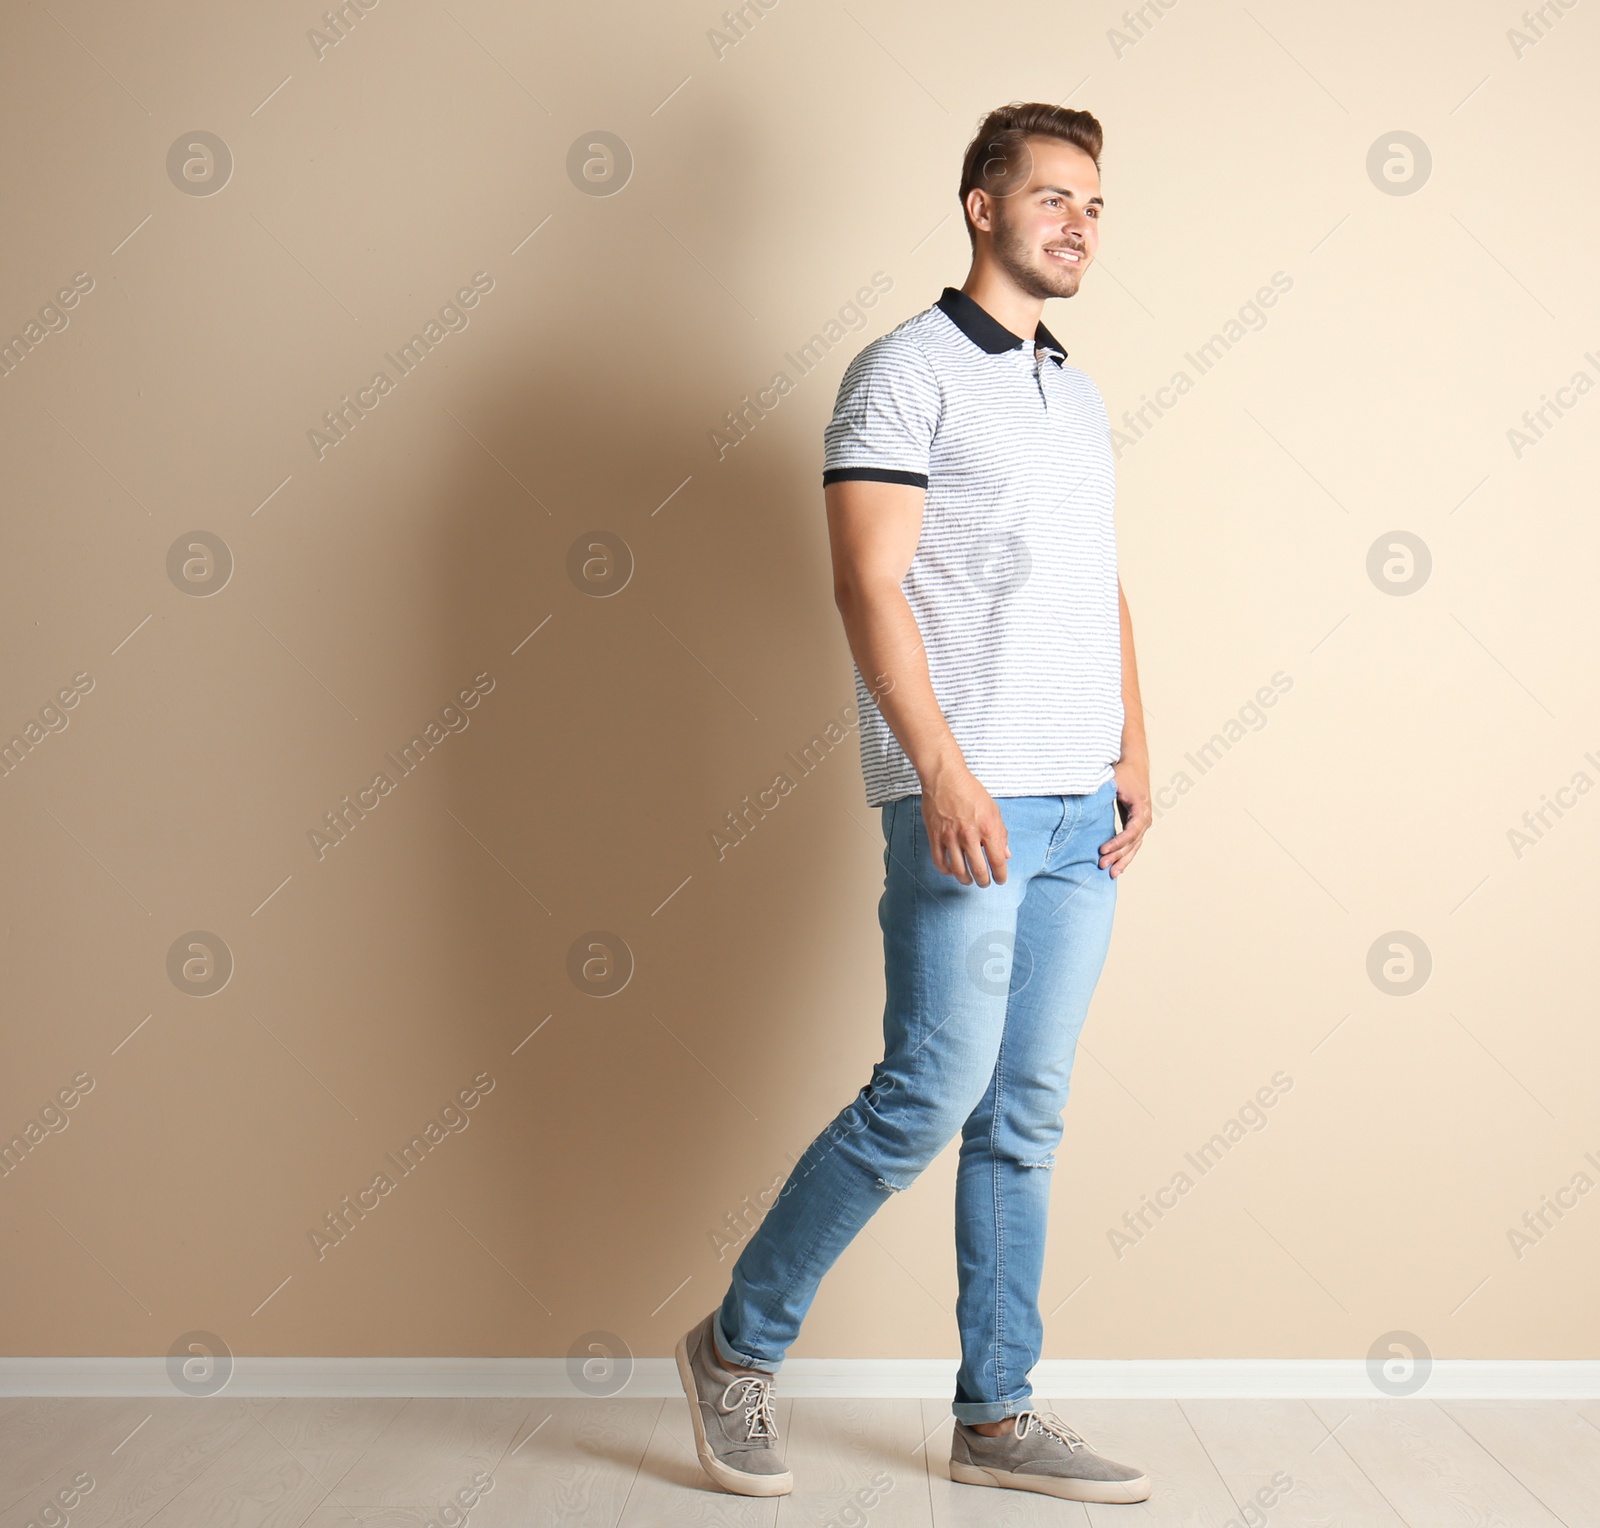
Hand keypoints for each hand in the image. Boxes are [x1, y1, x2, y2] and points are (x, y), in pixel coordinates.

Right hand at [920, 762, 1009, 886]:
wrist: (945, 778)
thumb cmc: (971, 791)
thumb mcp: (993, 810)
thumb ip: (1001, 834)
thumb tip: (1006, 854)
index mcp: (988, 828)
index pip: (997, 861)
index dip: (1000, 875)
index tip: (1000, 880)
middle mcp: (970, 835)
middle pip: (978, 870)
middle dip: (984, 881)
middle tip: (984, 883)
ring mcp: (950, 837)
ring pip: (958, 870)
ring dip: (965, 879)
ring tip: (968, 880)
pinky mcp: (935, 836)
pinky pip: (940, 862)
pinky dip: (947, 871)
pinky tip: (952, 869)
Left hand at [1099, 760, 1150, 877]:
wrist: (1134, 764)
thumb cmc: (1122, 773)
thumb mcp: (1113, 781)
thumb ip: (1103, 793)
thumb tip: (1086, 803)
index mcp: (1141, 809)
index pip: (1131, 832)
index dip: (1117, 843)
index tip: (1102, 850)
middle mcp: (1145, 818)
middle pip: (1133, 843)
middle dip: (1118, 856)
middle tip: (1102, 865)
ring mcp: (1142, 822)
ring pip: (1134, 846)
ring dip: (1123, 860)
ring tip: (1112, 874)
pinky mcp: (1136, 824)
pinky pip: (1133, 843)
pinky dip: (1126, 855)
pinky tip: (1118, 866)